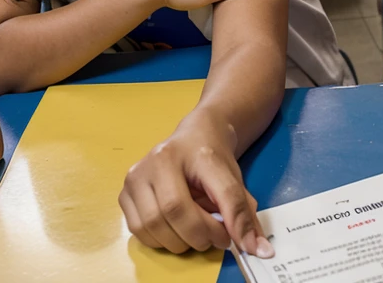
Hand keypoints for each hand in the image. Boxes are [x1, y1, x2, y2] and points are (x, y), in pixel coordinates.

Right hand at [120, 109, 272, 256]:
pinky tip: (173, 229)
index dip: (232, 221)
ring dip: (178, 241)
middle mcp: (161, 158)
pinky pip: (138, 229)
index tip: (240, 244)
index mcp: (198, 150)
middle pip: (176, 210)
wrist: (195, 134)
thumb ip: (243, 211)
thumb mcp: (233, 177)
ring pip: (153, 224)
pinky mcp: (124, 190)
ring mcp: (139, 173)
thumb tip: (258, 249)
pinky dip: (158, 239)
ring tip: (195, 233)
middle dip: (199, 235)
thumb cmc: (212, 157)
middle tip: (215, 239)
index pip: (220, 190)